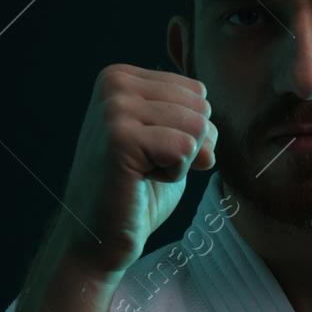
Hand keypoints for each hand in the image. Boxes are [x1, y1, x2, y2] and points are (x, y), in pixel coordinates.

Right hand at [57, 63, 216, 276]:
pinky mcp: (120, 138)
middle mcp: (114, 84)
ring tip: (143, 172)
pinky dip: (174, 174)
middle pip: (201, 106)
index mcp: (121, 77)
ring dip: (180, 161)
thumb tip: (212, 122)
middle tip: (147, 166)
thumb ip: (189, 115)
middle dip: (187, 145)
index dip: (187, 132)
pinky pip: (185, 148)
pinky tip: (141, 181)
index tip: (150, 151)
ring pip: (197, 126)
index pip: (197, 92)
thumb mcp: (166, 138)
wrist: (99, 235)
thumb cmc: (137, 190)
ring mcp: (114, 109)